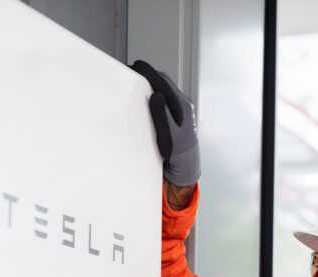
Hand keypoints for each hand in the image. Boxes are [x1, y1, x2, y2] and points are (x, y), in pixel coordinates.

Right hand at [131, 60, 200, 186]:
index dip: (147, 72)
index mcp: (182, 106)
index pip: (162, 81)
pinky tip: (145, 97)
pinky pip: (164, 99)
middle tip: (131, 72)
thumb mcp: (169, 137)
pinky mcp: (177, 116)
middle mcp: (183, 104)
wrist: (186, 169)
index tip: (135, 65)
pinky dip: (154, 94)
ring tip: (136, 81)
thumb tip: (155, 94)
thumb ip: (162, 115)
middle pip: (163, 81)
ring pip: (164, 89)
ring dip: (151, 83)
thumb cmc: (178, 156)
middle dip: (148, 75)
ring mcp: (181, 109)